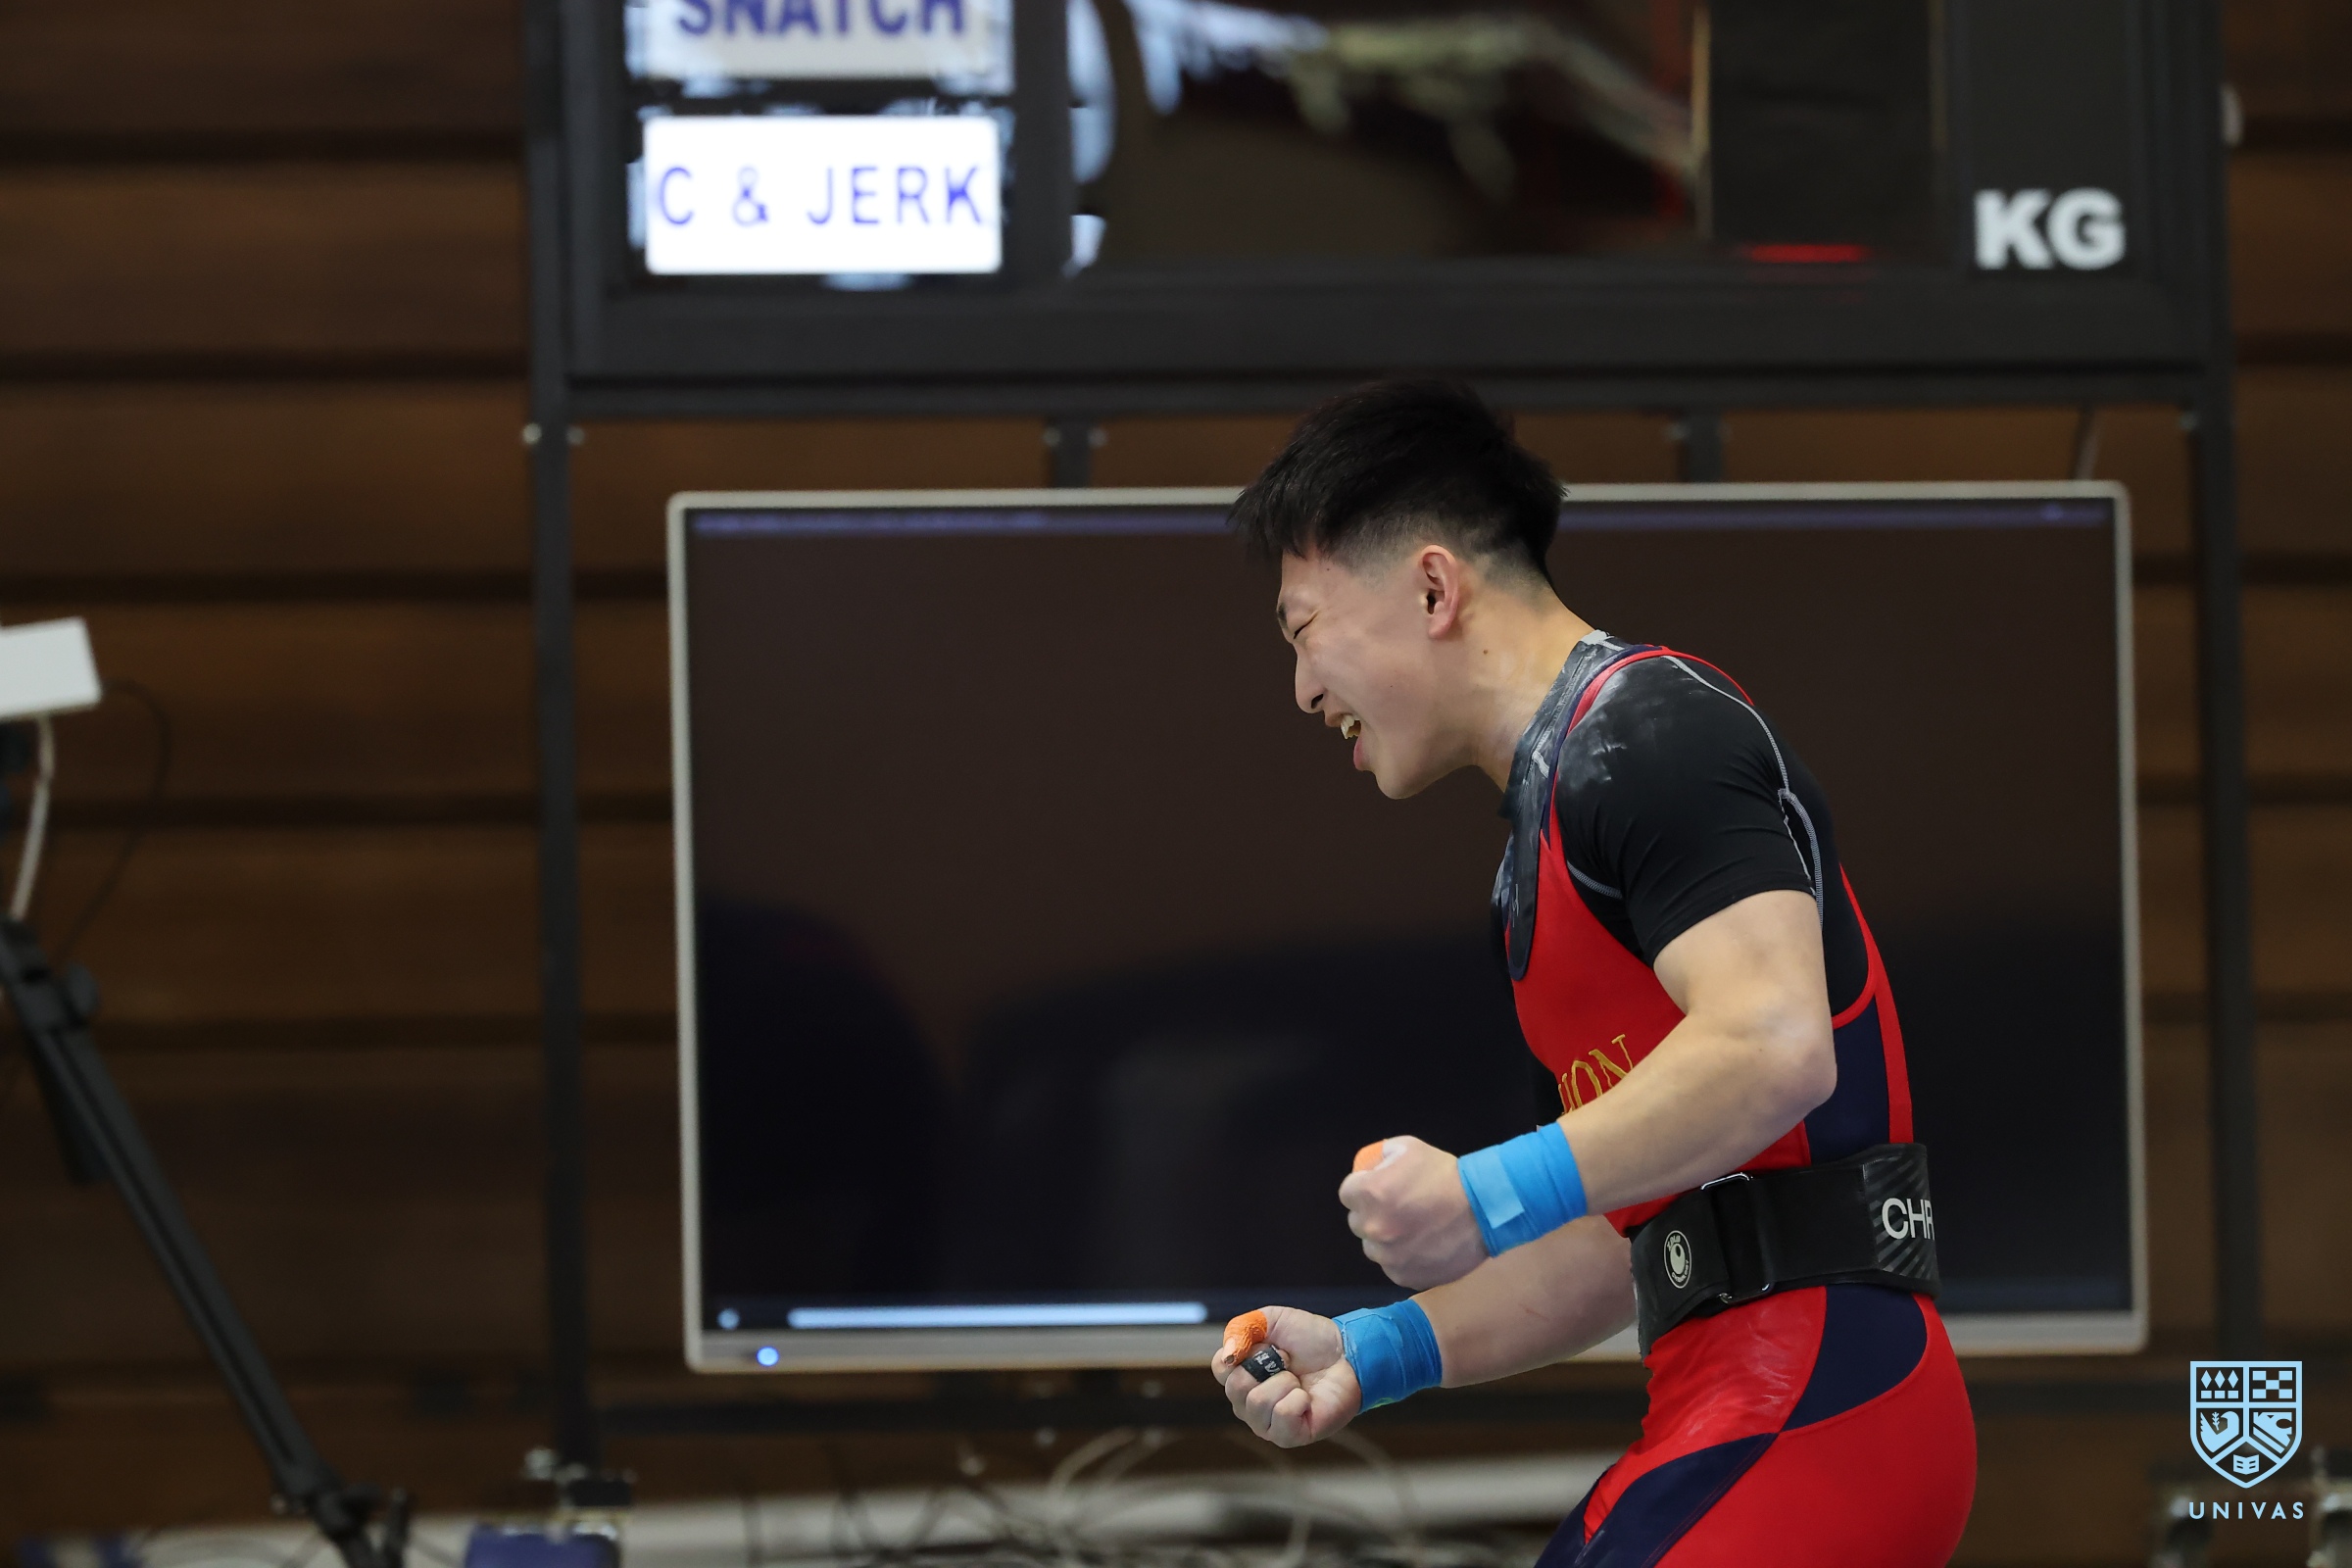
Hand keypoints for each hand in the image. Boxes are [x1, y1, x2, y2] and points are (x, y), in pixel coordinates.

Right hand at [1210, 1305, 1359, 1446]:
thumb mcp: (1271, 1320)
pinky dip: (1298, 1400)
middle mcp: (1249, 1403)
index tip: (1268, 1345)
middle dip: (1268, 1365)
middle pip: (1235, 1387)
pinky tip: (1307, 1398)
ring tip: (1299, 1380)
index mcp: (1241, 1376)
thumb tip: (1228, 1354)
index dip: (1243, 1351)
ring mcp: (1267, 1423)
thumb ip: (1242, 1328)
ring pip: (1257, 1402)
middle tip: (1288, 1361)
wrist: (1347, 1353)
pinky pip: (1281, 1416)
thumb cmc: (1310, 1339)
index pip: (1220, 1367)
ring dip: (1285, 1382)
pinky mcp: (1289, 1436)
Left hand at [1338, 1136, 1487, 1287]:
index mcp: (1370, 1193)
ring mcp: (1389, 1256)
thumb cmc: (1446, 1174)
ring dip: (1385, 1239)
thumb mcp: (1410, 1148)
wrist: (1484, 1209)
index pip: (1347, 1193)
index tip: (1377, 1189)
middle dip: (1371, 1213)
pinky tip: (1420, 1246)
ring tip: (1411, 1229)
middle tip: (1397, 1208)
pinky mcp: (1404, 1276)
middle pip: (1358, 1222)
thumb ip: (1383, 1155)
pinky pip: (1392, 1266)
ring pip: (1373, 1247)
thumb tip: (1373, 1166)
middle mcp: (1374, 1227)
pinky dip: (1401, 1258)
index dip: (1362, 1189)